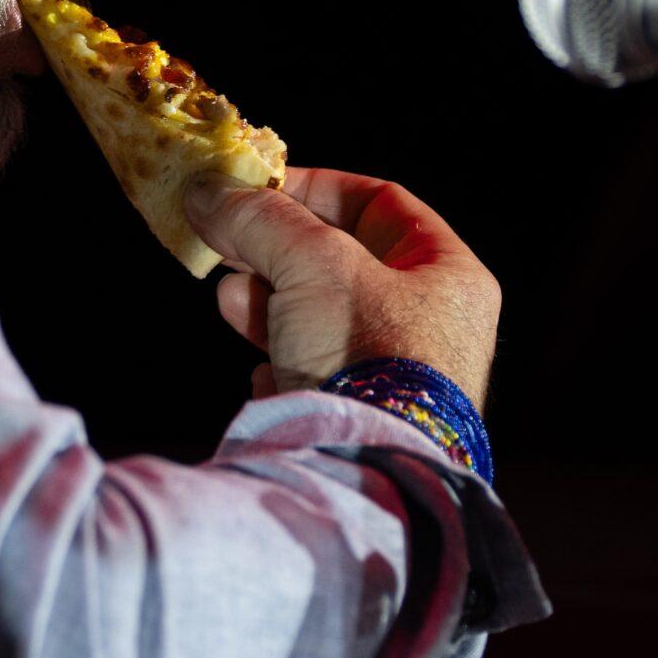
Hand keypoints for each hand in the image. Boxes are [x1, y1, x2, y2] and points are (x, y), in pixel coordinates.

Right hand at [182, 167, 500, 403]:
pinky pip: (316, 378)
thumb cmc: (363, 351)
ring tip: (232, 304)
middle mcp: (436, 325)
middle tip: (227, 246)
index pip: (378, 202)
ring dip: (268, 306)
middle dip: (277, 252)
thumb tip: (209, 190)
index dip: (311, 188)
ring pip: (321, 320)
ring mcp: (401, 379)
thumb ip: (260, 218)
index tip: (252, 189)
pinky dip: (283, 368)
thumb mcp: (311, 262)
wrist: (371, 468)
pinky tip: (268, 376)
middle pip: (343, 262)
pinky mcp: (365, 422)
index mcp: (448, 274)